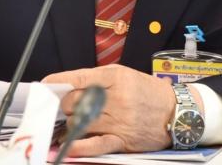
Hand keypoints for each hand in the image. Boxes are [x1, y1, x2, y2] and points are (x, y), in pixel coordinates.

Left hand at [43, 64, 201, 155]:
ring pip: (80, 123)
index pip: (78, 78)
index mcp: (115, 78)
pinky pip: (94, 145)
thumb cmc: (148, 92)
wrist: (176, 112)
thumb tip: (70, 86)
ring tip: (74, 121)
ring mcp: (118, 120)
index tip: (45, 85)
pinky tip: (68, 145)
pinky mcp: (122, 140)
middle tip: (67, 106)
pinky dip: (78, 146)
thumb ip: (97, 79)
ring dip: (71, 123)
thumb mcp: (125, 75)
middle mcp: (116, 98)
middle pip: (75, 102)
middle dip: (66, 104)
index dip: (58, 82)